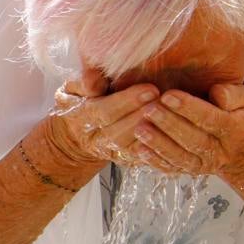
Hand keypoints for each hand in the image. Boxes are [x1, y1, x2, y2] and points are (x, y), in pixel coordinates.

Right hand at [44, 69, 160, 173]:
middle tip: (164, 101)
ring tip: (170, 114)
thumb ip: (84, 82)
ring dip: (152, 132)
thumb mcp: (73, 89)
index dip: (127, 101)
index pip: (104, 112)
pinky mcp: (125, 161)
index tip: (150, 89)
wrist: (76, 136)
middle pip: (119, 133)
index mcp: (80, 118)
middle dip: (142, 116)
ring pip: (131, 148)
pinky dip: (156, 148)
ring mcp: (110, 153)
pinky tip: (170, 133)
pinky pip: (142, 158)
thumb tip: (93, 83)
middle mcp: (95, 140)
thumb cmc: (79, 103)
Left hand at [132, 84, 243, 183]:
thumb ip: (235, 95)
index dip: (189, 108)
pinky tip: (139, 150)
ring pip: (180, 156)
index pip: (211, 118)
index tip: (169, 95)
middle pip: (193, 139)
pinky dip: (155, 161)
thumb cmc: (243, 119)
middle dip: (169, 124)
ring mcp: (204, 164)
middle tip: (149, 109)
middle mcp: (219, 151)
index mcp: (235, 130)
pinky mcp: (191, 172)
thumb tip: (217, 93)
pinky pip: (172, 168)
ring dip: (159, 143)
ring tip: (140, 128)